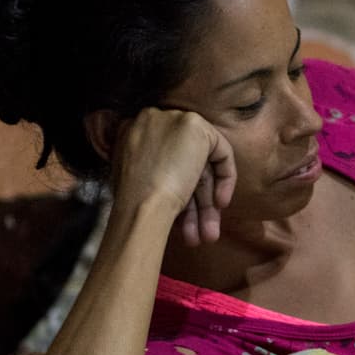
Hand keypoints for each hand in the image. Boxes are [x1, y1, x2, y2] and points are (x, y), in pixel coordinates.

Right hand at [108, 107, 236, 245]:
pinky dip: (225, 178)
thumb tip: (178, 192)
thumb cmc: (134, 206)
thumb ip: (153, 175)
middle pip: (183, 165)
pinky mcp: (193, 125)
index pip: (164, 162)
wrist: (141, 205)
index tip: (182, 217)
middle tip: (200, 235)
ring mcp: (171, 120)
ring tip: (209, 235)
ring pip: (200, 164)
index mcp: (129, 133)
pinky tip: (219, 204)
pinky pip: (220, 150)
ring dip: (206, 203)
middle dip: (194, 203)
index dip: (179, 190)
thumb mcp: (138, 185)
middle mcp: (149, 120)